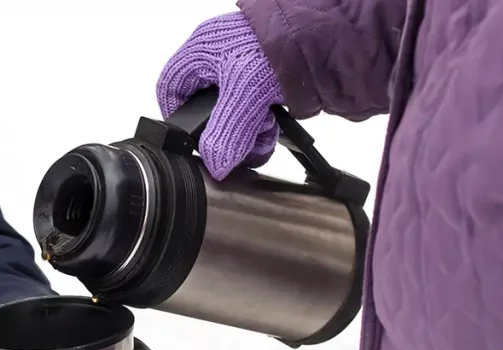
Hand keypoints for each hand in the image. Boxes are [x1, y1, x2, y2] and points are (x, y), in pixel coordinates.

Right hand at [156, 11, 283, 179]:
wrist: (332, 32)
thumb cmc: (284, 43)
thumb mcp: (245, 95)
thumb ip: (226, 134)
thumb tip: (214, 164)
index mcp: (201, 50)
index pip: (170, 87)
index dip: (175, 116)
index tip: (190, 140)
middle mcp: (219, 57)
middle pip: (206, 106)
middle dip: (222, 132)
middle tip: (236, 146)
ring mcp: (245, 65)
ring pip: (233, 110)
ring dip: (246, 132)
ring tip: (262, 137)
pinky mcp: (268, 75)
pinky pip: (255, 107)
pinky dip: (263, 123)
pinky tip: (275, 128)